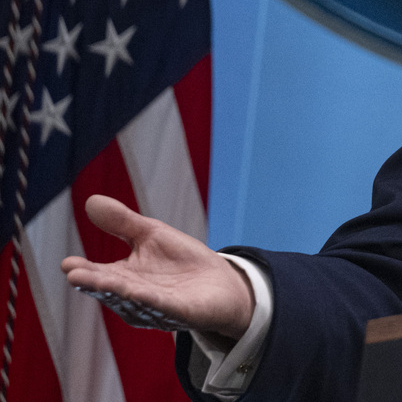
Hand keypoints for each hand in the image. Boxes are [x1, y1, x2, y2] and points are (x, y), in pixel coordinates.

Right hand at [61, 195, 254, 340]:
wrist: (222, 284)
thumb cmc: (182, 261)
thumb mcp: (152, 235)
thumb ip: (123, 223)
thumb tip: (91, 201)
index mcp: (125, 278)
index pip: (99, 275)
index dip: (84, 271)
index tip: (67, 264)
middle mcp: (135, 297)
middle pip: (112, 290)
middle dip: (95, 283)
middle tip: (74, 275)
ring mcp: (157, 308)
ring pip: (135, 300)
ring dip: (118, 293)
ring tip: (101, 283)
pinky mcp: (182, 314)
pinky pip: (165, 307)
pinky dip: (152, 301)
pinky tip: (141, 294)